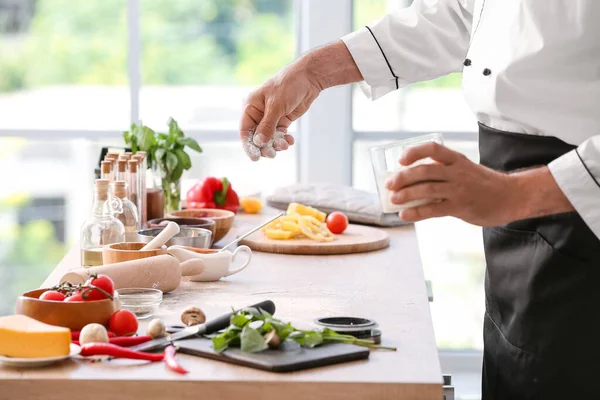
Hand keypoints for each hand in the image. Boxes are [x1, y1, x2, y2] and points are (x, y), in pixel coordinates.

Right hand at [240, 58, 319, 160]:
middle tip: (273, 154)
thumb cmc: (288, 86)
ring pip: (269, 138)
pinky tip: (290, 140)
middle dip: (264, 146)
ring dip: (276, 144)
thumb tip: (258, 142)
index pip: (245, 130)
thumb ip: (267, 125)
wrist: (308, 79)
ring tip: (285, 145)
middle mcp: (258, 113)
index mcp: (251, 106)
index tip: (255, 157)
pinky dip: (283, 140)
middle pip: (257, 137)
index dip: (248, 145)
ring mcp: (270, 118)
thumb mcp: (276, 106)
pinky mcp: (282, 120)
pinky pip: (279, 135)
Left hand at [384, 142, 571, 225]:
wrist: (511, 197)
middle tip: (389, 184)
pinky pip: (434, 209)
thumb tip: (410, 182)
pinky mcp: (461, 207)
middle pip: (425, 171)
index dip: (415, 152)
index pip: (433, 149)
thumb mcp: (465, 169)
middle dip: (403, 177)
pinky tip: (405, 214)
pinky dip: (417, 212)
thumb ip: (443, 173)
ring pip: (427, 189)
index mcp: (457, 160)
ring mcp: (459, 189)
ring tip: (394, 200)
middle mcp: (457, 172)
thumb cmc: (483, 184)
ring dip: (407, 194)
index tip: (401, 159)